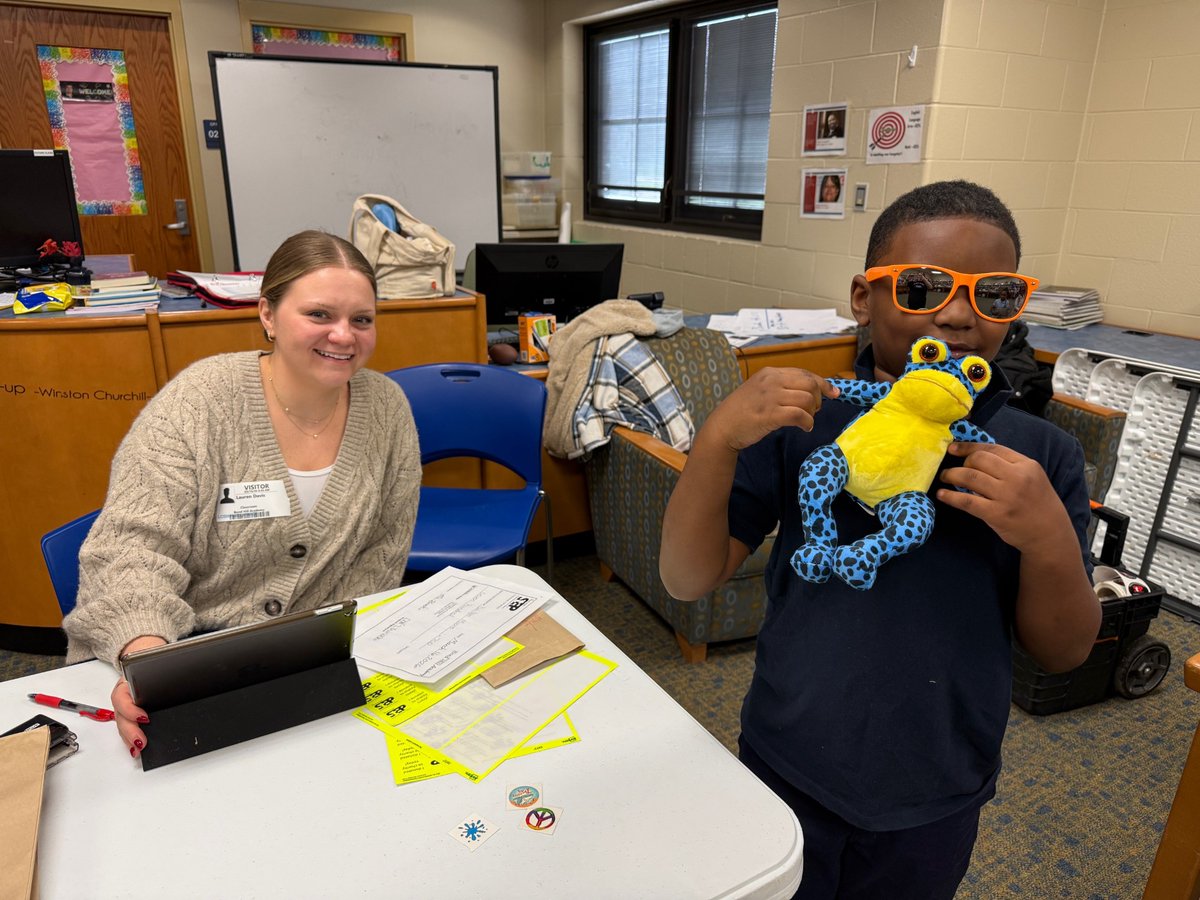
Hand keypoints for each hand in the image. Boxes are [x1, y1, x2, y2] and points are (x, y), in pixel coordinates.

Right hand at [113, 634, 165, 758]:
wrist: (147, 661)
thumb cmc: (152, 664)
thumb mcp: (156, 663)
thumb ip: (167, 668)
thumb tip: (189, 670)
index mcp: (127, 682)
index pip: (122, 697)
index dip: (131, 710)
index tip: (144, 718)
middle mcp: (124, 696)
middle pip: (121, 716)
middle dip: (131, 730)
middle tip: (141, 741)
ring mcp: (125, 706)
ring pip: (122, 725)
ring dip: (129, 738)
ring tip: (139, 748)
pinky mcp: (130, 715)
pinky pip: (128, 728)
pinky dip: (131, 739)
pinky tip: (137, 748)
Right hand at [706, 367, 838, 451]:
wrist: (722, 427)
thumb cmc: (740, 412)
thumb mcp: (759, 391)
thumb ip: (780, 387)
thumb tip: (808, 392)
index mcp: (770, 373)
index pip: (804, 373)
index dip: (823, 383)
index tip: (834, 392)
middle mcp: (771, 381)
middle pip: (810, 384)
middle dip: (818, 399)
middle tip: (814, 411)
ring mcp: (770, 397)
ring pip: (807, 399)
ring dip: (812, 412)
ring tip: (806, 421)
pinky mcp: (770, 414)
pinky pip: (799, 415)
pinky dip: (807, 422)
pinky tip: (804, 428)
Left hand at [937, 443, 1072, 553]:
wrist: (1050, 534)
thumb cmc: (1037, 504)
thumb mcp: (1032, 478)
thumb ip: (1010, 466)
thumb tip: (975, 456)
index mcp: (1027, 465)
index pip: (992, 448)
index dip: (968, 447)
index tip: (953, 448)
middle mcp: (1017, 477)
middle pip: (979, 460)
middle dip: (961, 462)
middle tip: (953, 469)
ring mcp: (1007, 496)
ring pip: (970, 477)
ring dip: (951, 475)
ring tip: (944, 477)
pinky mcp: (997, 514)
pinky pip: (967, 501)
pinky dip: (950, 497)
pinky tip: (942, 494)